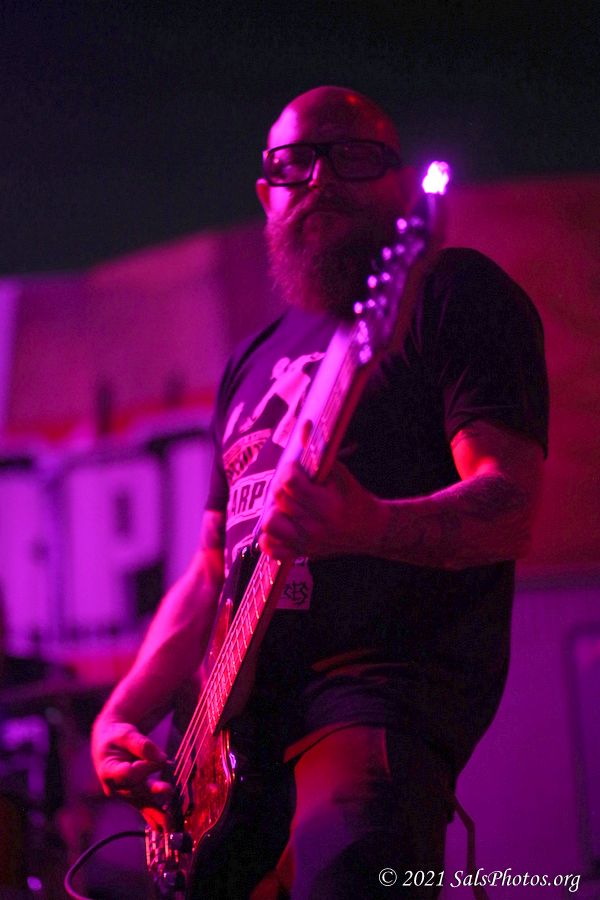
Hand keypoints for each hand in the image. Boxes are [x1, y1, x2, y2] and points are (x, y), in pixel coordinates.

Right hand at [92, 720, 172, 828]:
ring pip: (141, 803)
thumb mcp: (126, 734)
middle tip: (169, 791)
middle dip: (153, 790)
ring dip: (156, 813)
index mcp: (107, 769)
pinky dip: (154, 818)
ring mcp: (124, 794)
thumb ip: (142, 745)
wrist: (108, 744)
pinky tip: (164, 829)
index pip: (127, 773)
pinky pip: (144, 808)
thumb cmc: (116, 737)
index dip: (143, 767)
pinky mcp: (133, 797)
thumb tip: (161, 758)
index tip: (161, 760)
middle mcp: (114, 786)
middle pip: (136, 789)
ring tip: (169, 823)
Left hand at [258, 460, 380, 560]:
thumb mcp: (344, 476)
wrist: (371, 532)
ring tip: (286, 505)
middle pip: (279, 499)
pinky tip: (282, 524)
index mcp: (327, 506)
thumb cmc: (357, 500)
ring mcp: (306, 543)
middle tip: (291, 483)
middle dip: (281, 485)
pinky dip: (270, 536)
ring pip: (270, 524)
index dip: (289, 471)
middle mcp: (314, 527)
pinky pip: (271, 548)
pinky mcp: (300, 554)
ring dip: (274, 511)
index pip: (291, 484)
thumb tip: (305, 428)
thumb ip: (322, 455)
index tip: (296, 468)